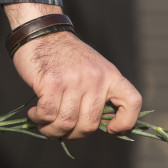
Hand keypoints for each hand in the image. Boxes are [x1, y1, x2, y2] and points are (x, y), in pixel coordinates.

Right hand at [4, 3, 141, 139]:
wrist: (42, 33)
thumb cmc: (65, 56)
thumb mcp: (92, 69)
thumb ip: (96, 94)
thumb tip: (89, 127)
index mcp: (110, 75)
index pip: (132, 101)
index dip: (126, 122)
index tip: (110, 129)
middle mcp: (95, 79)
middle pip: (89, 124)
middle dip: (73, 135)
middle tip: (60, 130)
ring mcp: (74, 81)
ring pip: (66, 123)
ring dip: (52, 130)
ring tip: (44, 125)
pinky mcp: (53, 83)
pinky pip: (48, 114)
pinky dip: (40, 119)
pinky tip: (35, 114)